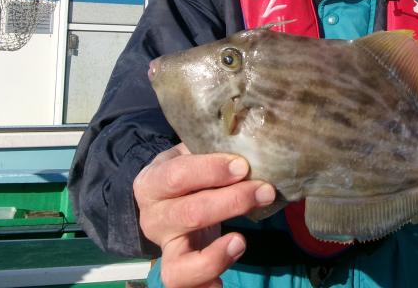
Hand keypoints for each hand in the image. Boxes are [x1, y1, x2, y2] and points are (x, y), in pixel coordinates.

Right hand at [133, 143, 276, 287]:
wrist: (163, 200)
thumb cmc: (186, 172)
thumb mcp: (191, 153)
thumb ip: (213, 148)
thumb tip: (254, 143)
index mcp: (152, 182)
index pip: (178, 175)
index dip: (212, 170)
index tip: (243, 165)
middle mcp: (153, 218)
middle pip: (190, 214)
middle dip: (232, 202)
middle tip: (265, 190)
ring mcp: (164, 249)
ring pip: (179, 266)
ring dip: (215, 257)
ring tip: (241, 241)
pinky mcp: (178, 270)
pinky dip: (207, 286)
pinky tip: (224, 283)